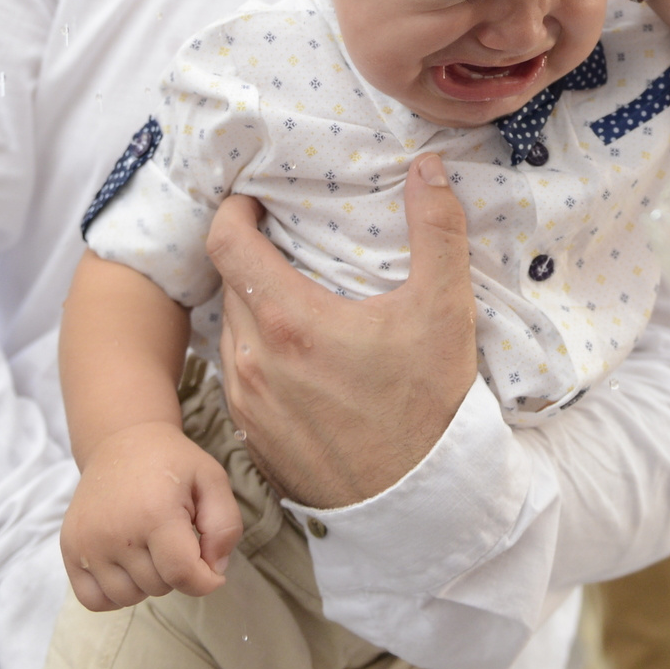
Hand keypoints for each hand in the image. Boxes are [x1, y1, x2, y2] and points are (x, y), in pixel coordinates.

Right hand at [61, 420, 240, 610]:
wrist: (121, 442)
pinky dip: (114, 595)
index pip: (182, 574)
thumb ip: (225, 527)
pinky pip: (94, 600)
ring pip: (128, 598)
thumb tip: (214, 571)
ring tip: (150, 550)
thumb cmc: (171, 463)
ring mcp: (87, 542)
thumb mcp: (212, 480)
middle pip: (158, 587)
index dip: (205, 581)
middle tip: (174, 539)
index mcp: (155, 513)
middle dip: (176, 572)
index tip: (211, 570)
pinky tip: (127, 569)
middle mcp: (116, 532)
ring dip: (146, 584)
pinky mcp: (70, 548)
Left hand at [207, 156, 477, 509]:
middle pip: (228, 283)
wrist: (417, 502)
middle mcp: (254, 361)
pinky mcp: (252, 436)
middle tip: (290, 245)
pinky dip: (258, 353)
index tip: (258, 201)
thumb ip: (436, 229)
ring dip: (253, 307)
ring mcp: (247, 403)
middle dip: (252, 257)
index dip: (235, 210)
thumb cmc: (429, 405)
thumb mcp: (444, 310)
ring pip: (230, 332)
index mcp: (289, 320)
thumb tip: (428, 166)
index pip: (225, 242)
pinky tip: (299, 357)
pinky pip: (239, 376)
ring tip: (297, 299)